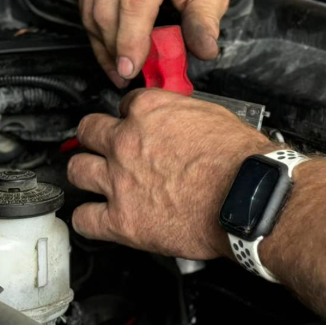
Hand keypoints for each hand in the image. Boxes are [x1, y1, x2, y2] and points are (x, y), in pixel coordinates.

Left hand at [67, 88, 272, 258]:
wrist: (248, 196)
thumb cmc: (240, 160)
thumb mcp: (212, 115)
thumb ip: (182, 115)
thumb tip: (177, 121)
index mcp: (149, 111)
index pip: (125, 104)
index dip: (132, 116)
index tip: (137, 125)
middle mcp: (126, 141)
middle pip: (88, 130)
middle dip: (96, 137)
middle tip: (105, 146)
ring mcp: (119, 181)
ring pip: (77, 169)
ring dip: (86, 172)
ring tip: (96, 179)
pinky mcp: (121, 220)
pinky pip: (83, 219)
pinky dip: (88, 219)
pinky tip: (97, 217)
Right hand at [77, 0, 230, 86]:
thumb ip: (205, 22)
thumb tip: (204, 51)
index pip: (135, 0)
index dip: (129, 40)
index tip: (130, 68)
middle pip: (106, 7)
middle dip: (114, 48)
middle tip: (128, 73)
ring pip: (90, 8)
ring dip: (102, 43)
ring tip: (121, 64)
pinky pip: (83, 1)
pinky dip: (95, 27)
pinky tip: (112, 42)